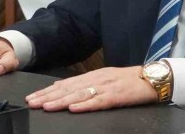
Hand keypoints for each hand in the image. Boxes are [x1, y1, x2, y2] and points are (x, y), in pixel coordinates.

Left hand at [25, 66, 157, 112]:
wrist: (152, 78)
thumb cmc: (129, 80)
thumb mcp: (105, 79)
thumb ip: (87, 84)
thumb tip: (65, 91)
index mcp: (93, 75)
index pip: (66, 83)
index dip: (48, 90)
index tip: (33, 97)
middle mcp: (97, 79)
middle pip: (68, 89)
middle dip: (48, 96)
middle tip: (32, 102)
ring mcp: (106, 87)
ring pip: (79, 94)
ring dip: (61, 101)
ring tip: (47, 106)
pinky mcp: (117, 96)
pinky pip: (99, 101)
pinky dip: (85, 105)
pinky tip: (74, 108)